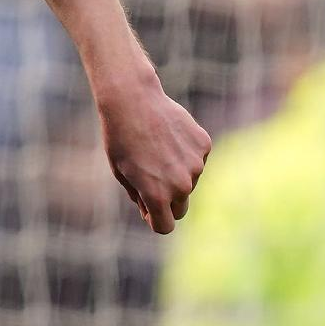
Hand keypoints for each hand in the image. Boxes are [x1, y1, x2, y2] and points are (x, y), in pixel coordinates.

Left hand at [97, 80, 210, 233]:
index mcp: (158, 195)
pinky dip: (185, 154)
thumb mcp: (121, 173)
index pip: (165, 226)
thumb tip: (154, 211)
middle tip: (150, 178)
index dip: (154, 219)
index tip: (148, 209)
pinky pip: (196, 159)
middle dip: (167, 201)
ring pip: (189, 182)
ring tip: (155, 149)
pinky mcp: (204, 145)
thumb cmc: (120, 137)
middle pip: (180, 208)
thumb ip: (140, 197)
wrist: (132, 99)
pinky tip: (168, 136)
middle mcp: (181, 184)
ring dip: (175, 173)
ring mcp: (196, 164)